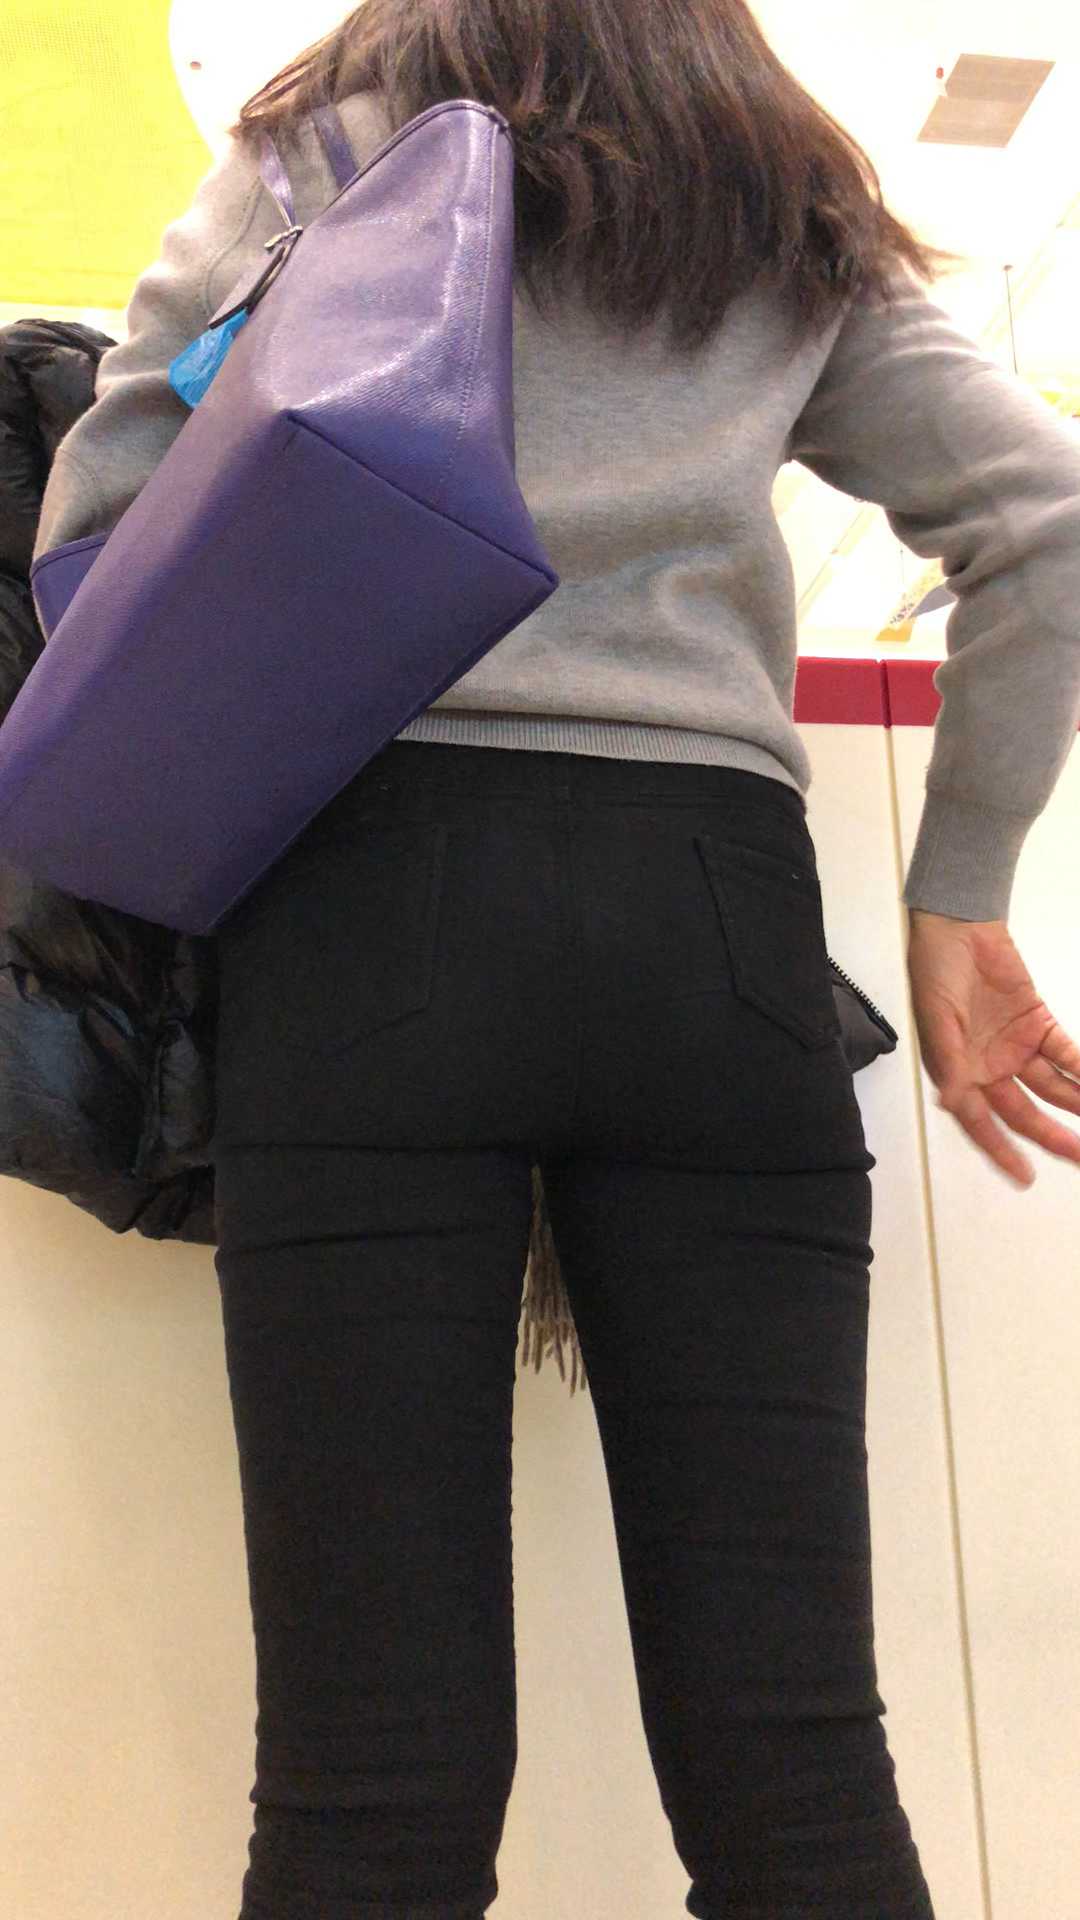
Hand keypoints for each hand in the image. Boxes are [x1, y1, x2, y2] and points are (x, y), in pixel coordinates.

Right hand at [906, 909, 1079, 1187]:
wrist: (957, 925)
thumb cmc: (934, 971)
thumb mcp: (937, 1021)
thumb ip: (952, 1065)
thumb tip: (958, 1104)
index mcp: (958, 1074)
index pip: (982, 1123)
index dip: (1002, 1151)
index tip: (1024, 1176)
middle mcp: (988, 1067)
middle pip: (1026, 1112)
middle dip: (1053, 1136)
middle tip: (1079, 1155)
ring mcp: (1016, 1047)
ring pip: (1052, 1088)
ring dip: (1076, 1105)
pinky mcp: (1038, 1024)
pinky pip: (1065, 1054)